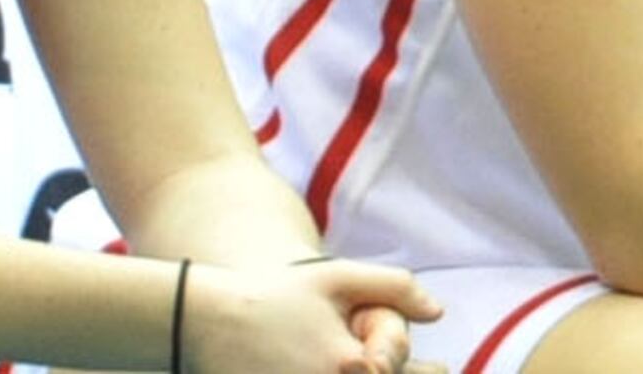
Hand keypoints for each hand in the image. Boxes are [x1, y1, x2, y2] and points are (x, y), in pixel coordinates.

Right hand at [182, 258, 438, 373]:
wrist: (204, 320)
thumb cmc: (277, 295)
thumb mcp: (339, 278)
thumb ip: (396, 289)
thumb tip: (438, 312)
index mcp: (348, 366)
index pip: (396, 373)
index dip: (407, 364)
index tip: (430, 364)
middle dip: (386, 371)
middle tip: (424, 366)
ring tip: (349, 361)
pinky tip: (323, 365)